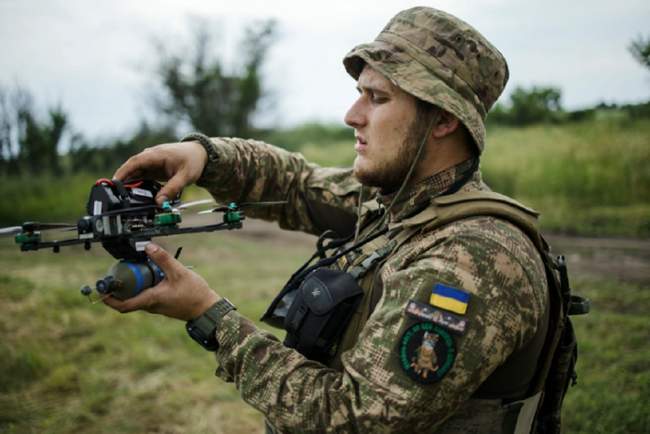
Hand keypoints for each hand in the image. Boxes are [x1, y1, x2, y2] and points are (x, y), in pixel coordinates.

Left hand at [103, 243, 219, 320]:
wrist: (207, 308)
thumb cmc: (194, 294)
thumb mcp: (178, 272)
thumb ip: (163, 259)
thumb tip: (148, 246)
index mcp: (151, 299)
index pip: (124, 305)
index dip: (109, 300)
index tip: (100, 292)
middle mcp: (151, 305)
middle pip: (128, 299)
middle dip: (120, 287)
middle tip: (116, 273)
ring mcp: (157, 306)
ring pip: (138, 297)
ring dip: (133, 286)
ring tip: (134, 270)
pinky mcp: (163, 303)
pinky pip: (147, 295)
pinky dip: (144, 286)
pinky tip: (151, 275)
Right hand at [113, 141, 207, 205]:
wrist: (200, 153)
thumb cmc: (193, 161)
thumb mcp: (185, 176)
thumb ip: (172, 189)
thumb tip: (159, 202)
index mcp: (155, 155)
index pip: (134, 162)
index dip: (123, 172)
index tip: (114, 183)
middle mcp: (150, 157)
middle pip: (131, 169)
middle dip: (122, 181)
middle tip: (115, 196)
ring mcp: (150, 163)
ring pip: (135, 174)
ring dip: (129, 184)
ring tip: (123, 199)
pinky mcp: (153, 169)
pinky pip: (141, 177)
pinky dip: (137, 185)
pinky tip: (135, 196)